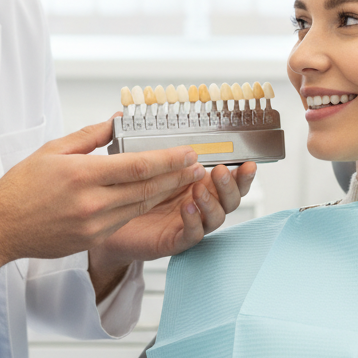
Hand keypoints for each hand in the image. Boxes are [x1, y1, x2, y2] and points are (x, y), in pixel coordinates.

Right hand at [0, 119, 205, 291]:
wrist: (1, 226)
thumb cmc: (21, 186)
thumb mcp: (53, 150)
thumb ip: (89, 136)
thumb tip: (117, 121)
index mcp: (82, 175)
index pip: (138, 166)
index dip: (168, 159)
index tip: (187, 151)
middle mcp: (91, 202)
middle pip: (147, 188)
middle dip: (177, 176)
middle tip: (197, 165)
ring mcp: (94, 224)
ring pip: (141, 206)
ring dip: (168, 193)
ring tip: (186, 180)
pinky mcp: (93, 239)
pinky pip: (127, 220)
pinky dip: (146, 207)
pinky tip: (157, 197)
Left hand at [87, 159, 256, 297]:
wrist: (110, 221)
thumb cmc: (130, 191)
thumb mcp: (144, 163)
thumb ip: (149, 144)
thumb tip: (135, 117)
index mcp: (198, 183)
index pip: (229, 179)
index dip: (242, 174)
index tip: (247, 163)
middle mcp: (199, 204)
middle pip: (230, 199)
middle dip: (231, 186)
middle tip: (221, 171)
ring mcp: (190, 223)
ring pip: (216, 218)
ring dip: (212, 203)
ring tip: (199, 190)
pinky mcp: (175, 240)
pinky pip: (192, 235)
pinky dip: (194, 222)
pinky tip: (188, 209)